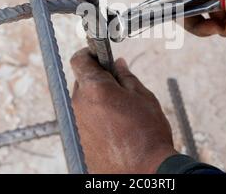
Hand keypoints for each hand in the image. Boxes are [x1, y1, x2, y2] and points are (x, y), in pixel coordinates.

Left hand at [70, 48, 176, 173]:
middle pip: (82, 81)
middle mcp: (80, 104)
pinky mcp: (80, 139)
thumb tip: (118, 65)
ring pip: (84, 101)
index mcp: (95, 89)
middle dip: (97, 78)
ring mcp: (77, 124)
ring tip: (119, 110)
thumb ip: (126, 77)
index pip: (79, 60)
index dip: (89, 54)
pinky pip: (85, 119)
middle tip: (118, 85)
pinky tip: (114, 125)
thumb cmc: (148, 133)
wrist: (144, 170)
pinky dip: (96, 117)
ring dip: (97, 99)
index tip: (100, 56)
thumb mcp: (143, 97)